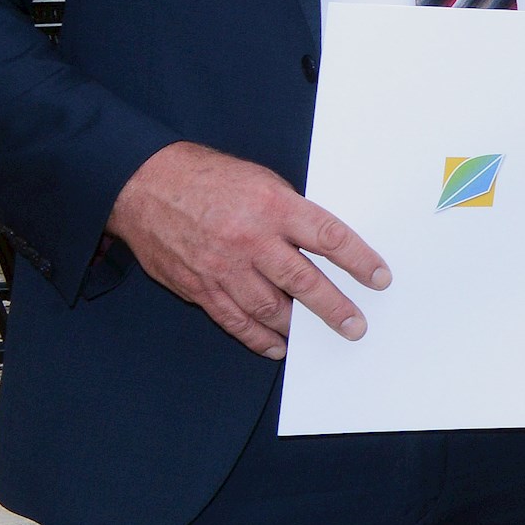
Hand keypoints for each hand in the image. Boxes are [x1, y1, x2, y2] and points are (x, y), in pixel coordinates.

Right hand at [106, 141, 389, 357]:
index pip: (329, 237)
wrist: (144, 185)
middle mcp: (250, 239)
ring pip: (269, 308)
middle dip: (333, 307)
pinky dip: (258, 337)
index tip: (379, 278)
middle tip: (356, 326)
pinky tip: (278, 346)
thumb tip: (324, 243)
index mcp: (273, 207)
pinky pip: (234, 320)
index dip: (359, 260)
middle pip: (302, 281)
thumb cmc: (210, 178)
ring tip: (321, 338)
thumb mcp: (262, 181)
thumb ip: (292, 213)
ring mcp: (222, 267)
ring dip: (297, 328)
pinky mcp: (198, 286)